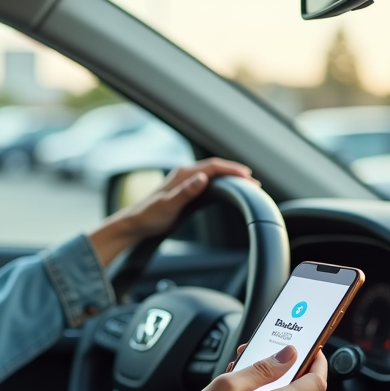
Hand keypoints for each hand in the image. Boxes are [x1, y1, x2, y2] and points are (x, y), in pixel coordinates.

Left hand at [87, 159, 256, 266]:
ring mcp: (185, 181)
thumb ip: (185, 192)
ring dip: (229, 177)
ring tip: (246, 185)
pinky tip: (227, 190)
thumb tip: (202, 178)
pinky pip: (208, 182)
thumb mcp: (168, 206)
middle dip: (235, 172)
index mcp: (183, 174)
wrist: (135, 224)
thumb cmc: (149, 216)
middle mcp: (185, 174)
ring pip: (212, 174)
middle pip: (215, 168)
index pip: (213, 167)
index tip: (248, 177)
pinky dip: (221, 183)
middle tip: (254, 183)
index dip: (232, 170)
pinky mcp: (185, 190)